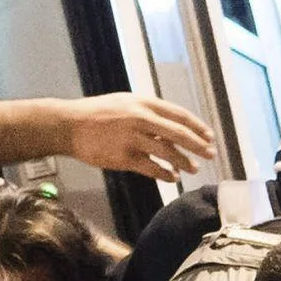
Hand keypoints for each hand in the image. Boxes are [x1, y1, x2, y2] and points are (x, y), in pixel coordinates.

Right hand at [59, 92, 215, 179]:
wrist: (69, 125)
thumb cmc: (98, 114)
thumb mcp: (125, 103)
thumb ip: (148, 113)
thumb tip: (172, 127)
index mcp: (143, 103)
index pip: (179, 115)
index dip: (197, 127)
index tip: (210, 136)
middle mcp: (140, 119)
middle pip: (178, 134)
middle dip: (198, 145)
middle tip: (211, 154)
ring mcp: (132, 138)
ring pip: (167, 153)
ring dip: (183, 162)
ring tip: (192, 169)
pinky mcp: (123, 157)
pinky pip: (151, 168)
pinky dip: (164, 174)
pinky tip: (171, 177)